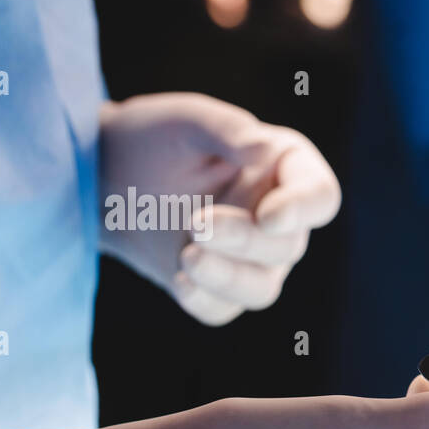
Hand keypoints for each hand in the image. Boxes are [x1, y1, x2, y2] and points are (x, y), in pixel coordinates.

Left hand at [99, 92, 340, 324]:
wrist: (108, 173)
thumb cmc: (157, 137)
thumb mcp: (188, 120)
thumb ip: (227, 129)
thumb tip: (264, 150)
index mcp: (286, 170)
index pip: (320, 196)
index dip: (302, 210)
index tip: (268, 217)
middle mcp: (278, 220)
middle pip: (287, 247)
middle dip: (244, 240)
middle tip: (196, 222)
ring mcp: (251, 260)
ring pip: (261, 289)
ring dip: (227, 278)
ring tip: (186, 255)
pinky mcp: (215, 286)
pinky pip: (222, 309)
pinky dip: (203, 298)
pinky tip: (179, 279)